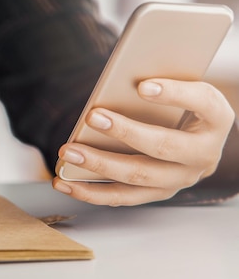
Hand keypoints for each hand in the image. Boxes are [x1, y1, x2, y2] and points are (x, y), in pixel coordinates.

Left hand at [53, 79, 235, 205]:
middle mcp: (203, 155)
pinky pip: (121, 197)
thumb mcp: (183, 87)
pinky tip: (63, 182)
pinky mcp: (157, 193)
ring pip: (137, 176)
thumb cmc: (184, 105)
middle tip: (93, 116)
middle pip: (162, 146)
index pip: (202, 102)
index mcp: (216, 119)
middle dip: (124, 131)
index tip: (142, 86)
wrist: (199, 137)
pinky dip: (89, 191)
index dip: (174, 94)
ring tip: (67, 152)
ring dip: (98, 165)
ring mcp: (180, 179)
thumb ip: (160, 83)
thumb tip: (119, 82)